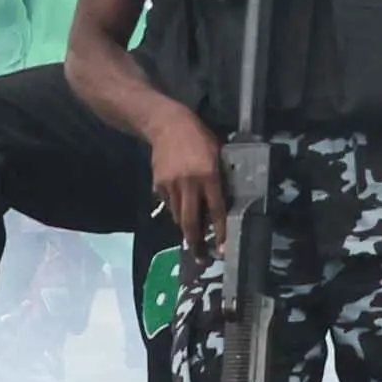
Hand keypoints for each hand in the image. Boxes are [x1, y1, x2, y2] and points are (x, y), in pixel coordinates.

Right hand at [146, 109, 224, 252]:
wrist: (166, 124)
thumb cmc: (198, 138)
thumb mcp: (216, 154)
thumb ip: (219, 179)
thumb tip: (221, 204)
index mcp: (209, 175)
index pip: (216, 210)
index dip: (220, 231)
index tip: (222, 248)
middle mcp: (189, 184)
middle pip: (191, 222)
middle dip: (196, 243)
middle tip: (201, 258)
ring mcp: (171, 186)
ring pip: (178, 216)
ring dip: (186, 226)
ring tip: (193, 232)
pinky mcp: (158, 185)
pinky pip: (169, 204)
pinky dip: (175, 208)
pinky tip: (180, 201)